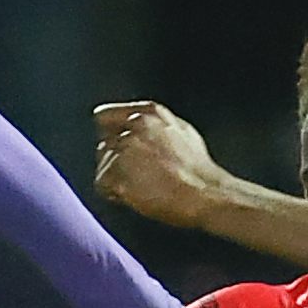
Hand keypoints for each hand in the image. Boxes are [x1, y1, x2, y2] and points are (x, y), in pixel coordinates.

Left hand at [92, 100, 228, 228]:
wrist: (205, 193)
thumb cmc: (198, 168)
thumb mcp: (181, 131)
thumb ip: (155, 124)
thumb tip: (137, 125)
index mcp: (148, 113)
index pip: (104, 116)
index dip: (108, 135)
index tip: (111, 145)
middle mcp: (134, 126)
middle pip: (104, 145)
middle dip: (115, 160)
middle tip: (138, 175)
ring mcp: (125, 149)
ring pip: (104, 165)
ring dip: (116, 178)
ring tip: (143, 186)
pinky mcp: (119, 173)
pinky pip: (102, 184)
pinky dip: (114, 193)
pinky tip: (135, 195)